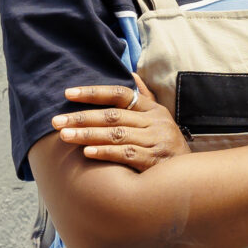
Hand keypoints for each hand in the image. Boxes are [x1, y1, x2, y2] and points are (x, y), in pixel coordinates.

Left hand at [51, 74, 188, 171]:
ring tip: (64, 136)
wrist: (191, 175)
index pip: (120, 94)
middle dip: (82, 117)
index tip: (68, 94)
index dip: (93, 92)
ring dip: (88, 135)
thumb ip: (144, 96)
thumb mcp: (159, 117)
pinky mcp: (155, 160)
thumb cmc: (165, 144)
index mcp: (152, 109)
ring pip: (117, 135)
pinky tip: (87, 153)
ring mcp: (156, 140)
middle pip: (113, 116)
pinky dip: (106, 153)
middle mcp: (155, 121)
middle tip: (56, 121)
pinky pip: (127, 154)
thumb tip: (130, 73)